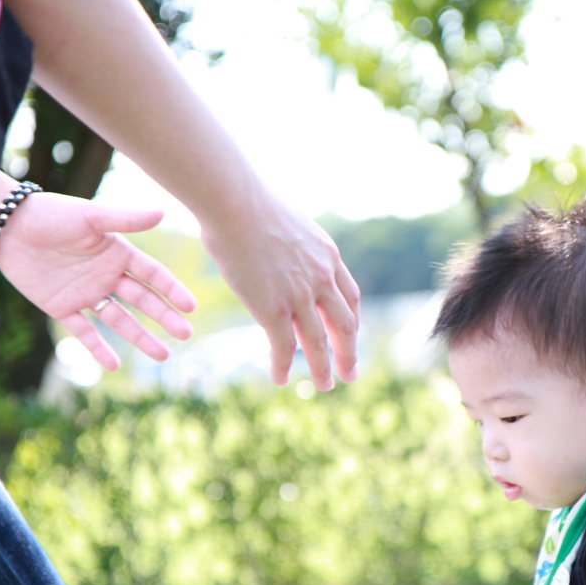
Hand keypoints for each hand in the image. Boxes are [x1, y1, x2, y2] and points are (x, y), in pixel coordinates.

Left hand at [0, 189, 196, 370]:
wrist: (7, 226)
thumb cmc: (50, 214)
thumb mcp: (90, 217)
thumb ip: (125, 219)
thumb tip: (163, 212)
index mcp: (118, 254)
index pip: (153, 276)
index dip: (172, 290)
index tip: (190, 307)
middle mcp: (107, 276)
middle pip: (143, 301)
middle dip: (165, 318)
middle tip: (186, 334)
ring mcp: (86, 293)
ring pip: (120, 320)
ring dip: (140, 337)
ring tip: (162, 355)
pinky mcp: (62, 307)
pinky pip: (84, 331)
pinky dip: (98, 348)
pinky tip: (113, 365)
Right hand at [199, 193, 359, 390]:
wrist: (234, 199)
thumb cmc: (250, 200)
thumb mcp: (288, 222)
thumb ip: (294, 244)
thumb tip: (281, 245)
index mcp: (328, 257)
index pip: (350, 298)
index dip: (351, 321)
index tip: (351, 336)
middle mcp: (321, 279)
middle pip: (345, 325)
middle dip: (349, 353)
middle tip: (350, 374)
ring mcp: (299, 295)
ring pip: (319, 342)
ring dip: (323, 368)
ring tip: (325, 386)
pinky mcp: (272, 307)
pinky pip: (284, 346)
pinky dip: (283, 366)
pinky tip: (280, 379)